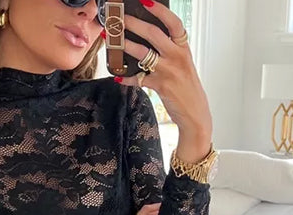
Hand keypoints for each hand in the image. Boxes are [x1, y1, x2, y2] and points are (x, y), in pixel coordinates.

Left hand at [115, 0, 212, 144]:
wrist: (194, 112)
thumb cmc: (186, 86)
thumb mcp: (182, 63)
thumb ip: (169, 50)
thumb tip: (147, 37)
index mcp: (183, 47)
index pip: (173, 23)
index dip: (160, 11)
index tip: (146, 1)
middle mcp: (177, 56)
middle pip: (153, 34)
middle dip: (133, 24)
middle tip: (119, 18)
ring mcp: (169, 71)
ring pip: (143, 53)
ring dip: (125, 46)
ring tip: (111, 40)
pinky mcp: (161, 86)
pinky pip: (139, 79)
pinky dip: (127, 78)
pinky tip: (118, 76)